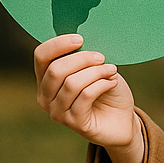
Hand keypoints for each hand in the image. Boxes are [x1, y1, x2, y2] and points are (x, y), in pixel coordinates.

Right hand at [33, 34, 143, 162]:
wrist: (123, 120)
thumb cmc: (107, 90)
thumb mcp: (95, 68)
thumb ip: (83, 56)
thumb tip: (80, 39)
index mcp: (46, 79)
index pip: (41, 56)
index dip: (58, 44)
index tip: (80, 39)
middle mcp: (45, 97)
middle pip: (55, 70)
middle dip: (82, 59)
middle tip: (102, 58)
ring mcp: (57, 112)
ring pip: (71, 83)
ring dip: (96, 72)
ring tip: (111, 70)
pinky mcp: (74, 123)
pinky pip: (85, 96)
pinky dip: (102, 84)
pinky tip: (112, 83)